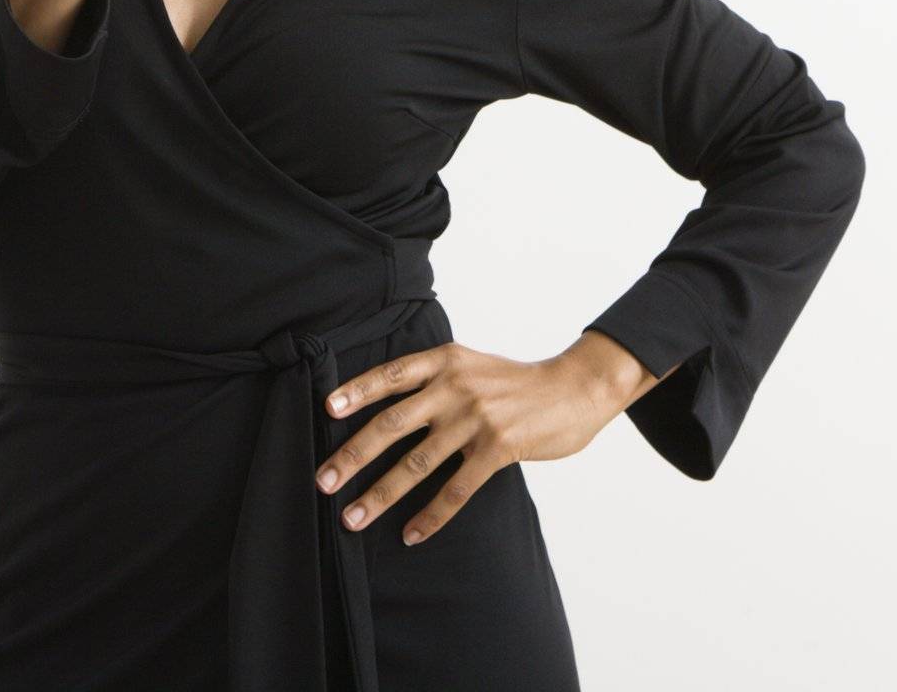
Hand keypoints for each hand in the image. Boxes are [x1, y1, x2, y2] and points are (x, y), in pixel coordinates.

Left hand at [314, 335, 655, 545]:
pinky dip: (430, 516)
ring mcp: (476, 418)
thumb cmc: (515, 382)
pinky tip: (410, 534)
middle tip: (323, 481)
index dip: (358, 391)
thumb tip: (388, 406)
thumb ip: (436, 378)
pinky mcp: (498, 448)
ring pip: (417, 463)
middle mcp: (456, 386)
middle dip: (353, 455)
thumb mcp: (472, 365)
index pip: (392, 375)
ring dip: (381, 495)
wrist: (573, 388)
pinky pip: (456, 489)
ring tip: (353, 519)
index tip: (327, 409)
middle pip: (392, 424)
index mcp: (446, 361)